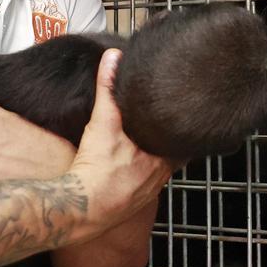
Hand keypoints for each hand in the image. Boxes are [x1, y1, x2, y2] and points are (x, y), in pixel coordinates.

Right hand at [66, 49, 174, 241]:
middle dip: (169, 143)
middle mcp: (158, 179)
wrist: (80, 209)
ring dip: (154, 161)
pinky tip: (128, 171)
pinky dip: (138, 178)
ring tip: (147, 146)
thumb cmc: (96, 169)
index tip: (184, 115)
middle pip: (173, 158)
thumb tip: (113, 57)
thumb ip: (107, 89)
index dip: (184, 128)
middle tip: (166, 126)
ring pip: (158, 174)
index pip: (185, 142)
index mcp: (163, 161)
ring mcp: (145, 194)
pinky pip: (141, 188)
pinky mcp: (129, 205)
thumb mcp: (103, 123)